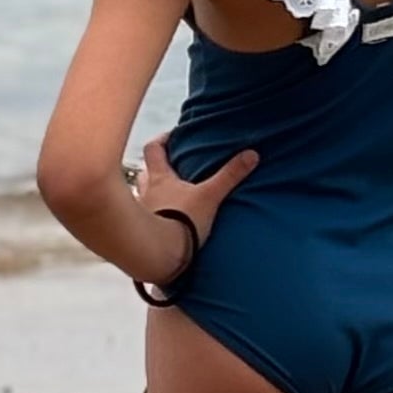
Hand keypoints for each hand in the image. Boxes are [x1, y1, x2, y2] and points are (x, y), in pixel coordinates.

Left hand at [134, 134, 257, 277]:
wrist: (159, 255)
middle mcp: (145, 191)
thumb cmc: (181, 222)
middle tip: (173, 167)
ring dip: (153, 192)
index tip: (172, 137)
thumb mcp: (210, 196)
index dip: (161, 140)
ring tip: (170, 195)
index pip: (153, 149)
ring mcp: (140, 211)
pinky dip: (153, 214)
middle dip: (157, 167)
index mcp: (159, 178)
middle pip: (146, 171)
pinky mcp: (142, 230)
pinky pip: (145, 217)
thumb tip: (251, 154)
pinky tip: (165, 222)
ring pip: (144, 194)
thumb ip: (229, 176)